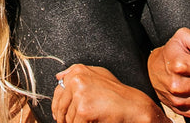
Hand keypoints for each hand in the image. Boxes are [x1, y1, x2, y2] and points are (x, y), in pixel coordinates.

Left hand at [52, 65, 166, 122]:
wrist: (132, 105)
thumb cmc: (117, 93)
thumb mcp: (98, 75)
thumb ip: (76, 73)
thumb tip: (58, 76)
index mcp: (78, 71)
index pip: (58, 91)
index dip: (57, 105)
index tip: (58, 114)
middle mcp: (76, 80)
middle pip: (61, 106)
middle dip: (63, 117)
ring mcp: (80, 95)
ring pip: (67, 117)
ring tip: (87, 120)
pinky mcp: (83, 110)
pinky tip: (92, 122)